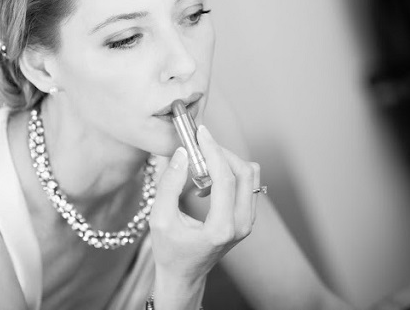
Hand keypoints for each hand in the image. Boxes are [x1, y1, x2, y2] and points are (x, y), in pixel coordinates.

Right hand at [149, 125, 260, 281]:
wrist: (183, 275)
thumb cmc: (169, 250)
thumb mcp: (159, 218)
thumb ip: (168, 184)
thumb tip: (181, 153)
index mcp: (221, 228)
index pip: (225, 178)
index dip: (213, 151)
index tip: (200, 134)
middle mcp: (241, 225)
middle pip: (245, 172)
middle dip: (222, 152)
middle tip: (200, 144)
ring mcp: (247, 223)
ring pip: (250, 176)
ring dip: (227, 161)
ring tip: (202, 163)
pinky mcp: (247, 219)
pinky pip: (247, 185)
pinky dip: (230, 172)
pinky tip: (207, 179)